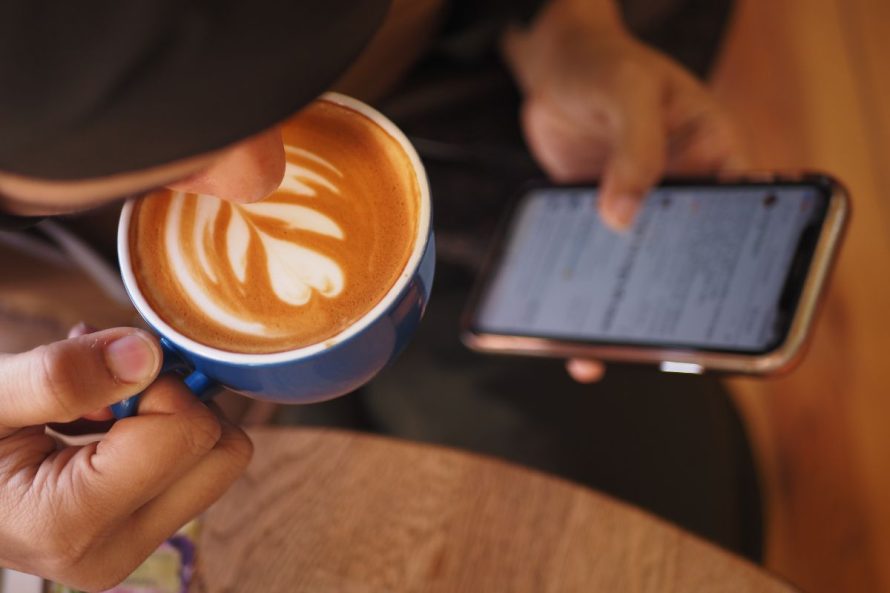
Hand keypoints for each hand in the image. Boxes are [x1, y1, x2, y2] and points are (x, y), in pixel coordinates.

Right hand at [0, 326, 252, 590]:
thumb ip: (61, 376)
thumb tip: (146, 353)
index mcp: (72, 525)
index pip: (189, 433)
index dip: (157, 383)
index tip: (106, 370)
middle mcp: (114, 552)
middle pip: (223, 454)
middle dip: (176, 401)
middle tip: (112, 382)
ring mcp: (131, 549)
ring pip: (215, 460)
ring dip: (167, 413)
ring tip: (95, 401)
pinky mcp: (139, 533)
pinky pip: (193, 468)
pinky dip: (159, 429)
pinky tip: (101, 418)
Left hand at [502, 0, 744, 383]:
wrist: (553, 69)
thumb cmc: (602, 64)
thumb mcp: (626, 91)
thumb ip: (633, 148)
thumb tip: (622, 217)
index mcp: (714, 156)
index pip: (745, 217)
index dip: (742, 263)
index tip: (724, 307)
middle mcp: (684, 191)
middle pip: (693, 257)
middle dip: (677, 303)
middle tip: (658, 344)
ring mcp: (640, 209)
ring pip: (642, 270)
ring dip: (624, 310)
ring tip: (603, 351)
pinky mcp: (600, 221)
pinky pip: (600, 264)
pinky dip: (586, 294)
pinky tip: (566, 326)